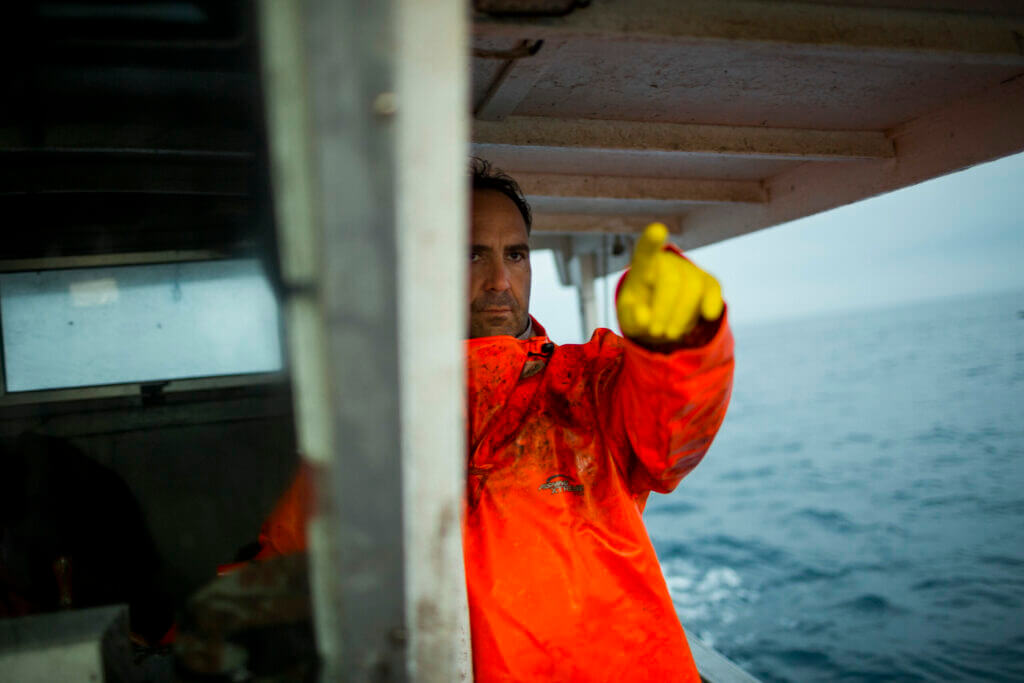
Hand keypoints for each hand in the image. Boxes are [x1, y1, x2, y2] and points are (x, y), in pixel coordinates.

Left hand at [617, 223, 722, 342]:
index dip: (652, 240)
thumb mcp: (627, 318)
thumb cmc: (639, 311)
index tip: (658, 230)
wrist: (660, 315)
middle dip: (664, 309)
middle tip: (656, 332)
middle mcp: (669, 261)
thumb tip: (645, 318)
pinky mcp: (708, 283)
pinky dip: (712, 303)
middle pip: (671, 279)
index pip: (646, 249)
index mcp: (643, 265)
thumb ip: (631, 318)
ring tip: (669, 334)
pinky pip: (713, 290)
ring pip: (693, 288)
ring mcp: (690, 270)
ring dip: (682, 316)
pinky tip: (708, 315)